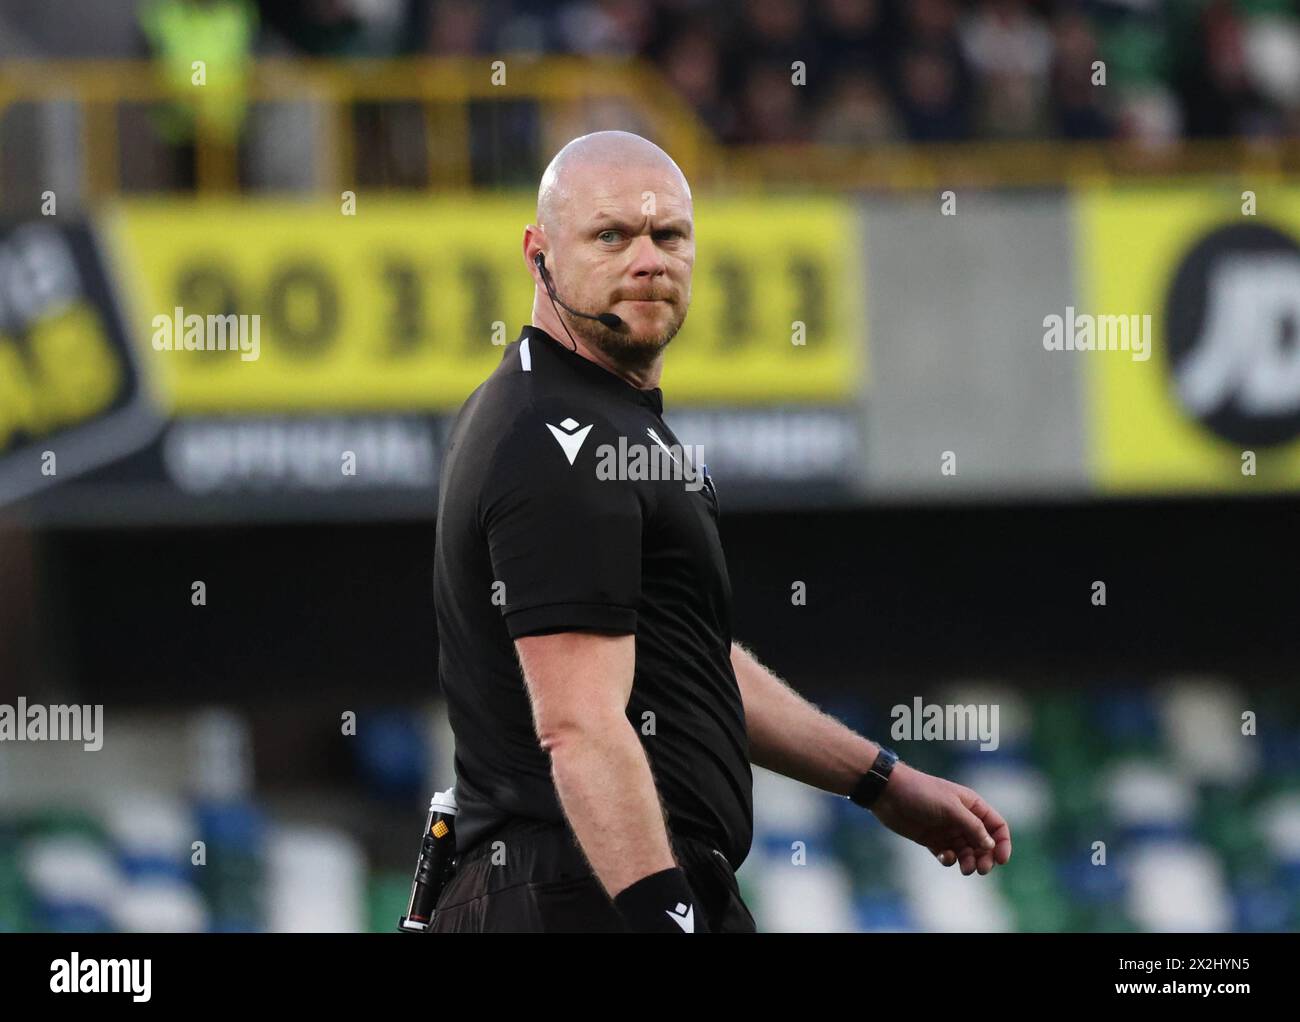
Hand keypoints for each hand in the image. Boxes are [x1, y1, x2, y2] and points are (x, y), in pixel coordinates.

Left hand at [869, 762, 1011, 875]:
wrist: (888, 793)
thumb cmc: (921, 793)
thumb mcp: (950, 808)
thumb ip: (972, 826)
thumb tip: (990, 845)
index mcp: (971, 805)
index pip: (996, 826)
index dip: (1003, 843)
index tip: (1001, 860)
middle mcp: (962, 818)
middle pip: (984, 843)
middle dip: (985, 857)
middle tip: (980, 870)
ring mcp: (947, 829)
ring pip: (967, 852)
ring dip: (969, 862)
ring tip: (963, 868)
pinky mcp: (932, 839)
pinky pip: (948, 855)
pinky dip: (949, 860)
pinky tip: (943, 856)